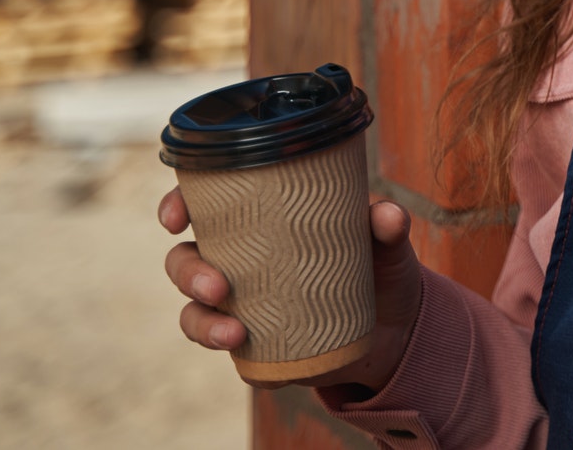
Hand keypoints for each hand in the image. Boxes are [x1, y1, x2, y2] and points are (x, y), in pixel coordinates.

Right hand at [160, 186, 424, 393]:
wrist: (398, 326)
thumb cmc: (381, 265)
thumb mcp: (387, 242)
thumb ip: (388, 225)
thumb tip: (386, 215)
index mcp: (260, 222)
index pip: (204, 205)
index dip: (176, 206)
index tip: (175, 218)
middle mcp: (241, 261)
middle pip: (184, 260)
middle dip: (187, 273)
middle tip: (218, 287)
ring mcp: (243, 306)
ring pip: (195, 313)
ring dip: (202, 325)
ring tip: (235, 334)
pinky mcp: (258, 347)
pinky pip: (234, 356)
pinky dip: (244, 365)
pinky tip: (261, 367)